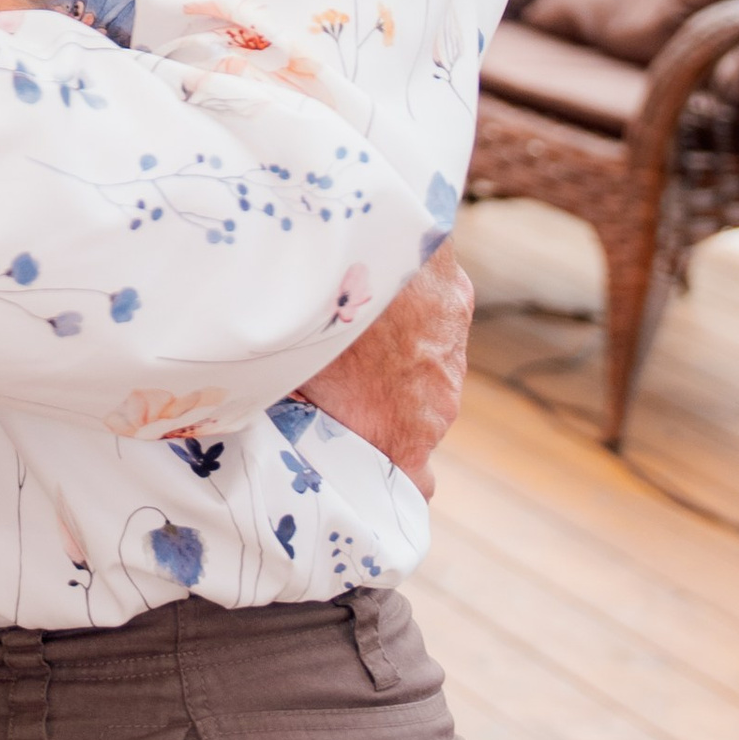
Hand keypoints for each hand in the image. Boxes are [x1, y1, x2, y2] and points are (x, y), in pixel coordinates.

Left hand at [294, 242, 472, 493]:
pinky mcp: (458, 308)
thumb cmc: (324, 327)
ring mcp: (453, 358)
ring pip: (428, 374)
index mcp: (401, 437)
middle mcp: (438, 407)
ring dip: (401, 364)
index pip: (416, 488)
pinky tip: (383, 299)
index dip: (391, 478)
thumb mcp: (300, 384)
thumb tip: (280, 424)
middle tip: (345, 382)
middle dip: (385, 409)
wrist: (369, 252)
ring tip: (362, 335)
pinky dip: (415, 319)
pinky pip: (436, 327)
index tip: (369, 467)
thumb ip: (308, 415)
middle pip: (417, 423)